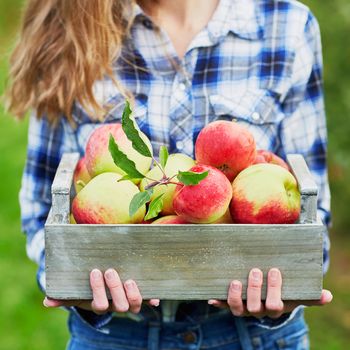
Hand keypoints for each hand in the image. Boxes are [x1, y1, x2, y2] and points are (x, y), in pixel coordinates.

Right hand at [43, 268, 159, 313]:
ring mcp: (131, 301)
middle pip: (119, 305)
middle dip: (115, 289)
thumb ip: (64, 296)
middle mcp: (118, 305)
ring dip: (133, 293)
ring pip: (135, 304)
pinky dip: (153, 299)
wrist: (109, 285)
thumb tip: (47, 301)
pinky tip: (155, 297)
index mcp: (102, 304)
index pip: (99, 304)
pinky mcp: (143, 294)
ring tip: (128, 279)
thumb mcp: (78, 290)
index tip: (95, 271)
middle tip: (110, 271)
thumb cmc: (91, 287)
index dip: (98, 290)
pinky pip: (150, 299)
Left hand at [208, 268, 332, 318]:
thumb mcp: (296, 294)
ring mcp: (243, 308)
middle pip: (255, 307)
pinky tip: (212, 297)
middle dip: (255, 289)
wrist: (267, 297)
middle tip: (255, 270)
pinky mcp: (231, 304)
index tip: (273, 270)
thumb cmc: (283, 292)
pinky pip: (224, 306)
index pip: (275, 304)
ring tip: (235, 281)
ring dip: (235, 296)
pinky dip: (218, 302)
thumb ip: (310, 296)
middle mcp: (258, 311)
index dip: (274, 289)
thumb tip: (328, 296)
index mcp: (274, 308)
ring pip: (238, 309)